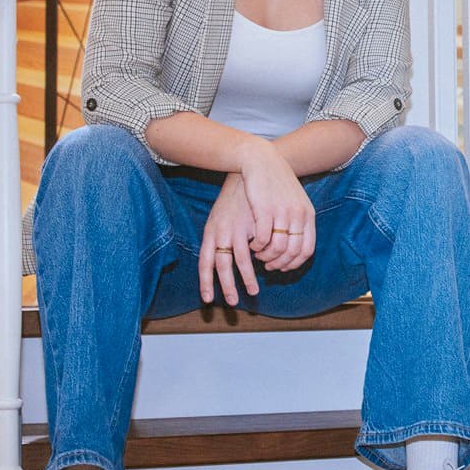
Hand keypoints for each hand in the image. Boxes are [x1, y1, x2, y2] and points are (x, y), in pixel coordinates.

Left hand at [199, 175, 258, 304]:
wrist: (251, 167)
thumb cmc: (238, 195)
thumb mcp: (224, 216)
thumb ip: (224, 237)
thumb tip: (224, 258)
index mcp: (211, 230)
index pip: (203, 260)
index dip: (204, 281)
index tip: (206, 299)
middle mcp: (221, 230)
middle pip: (218, 264)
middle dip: (224, 286)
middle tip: (230, 303)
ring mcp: (238, 226)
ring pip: (239, 259)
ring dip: (246, 278)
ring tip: (254, 291)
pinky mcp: (254, 223)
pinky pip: (256, 247)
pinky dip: (260, 259)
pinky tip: (266, 265)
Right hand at [237, 138, 316, 271]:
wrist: (261, 160)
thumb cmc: (275, 183)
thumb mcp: (294, 202)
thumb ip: (297, 222)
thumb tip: (293, 248)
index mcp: (307, 214)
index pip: (307, 250)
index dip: (294, 263)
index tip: (282, 267)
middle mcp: (298, 215)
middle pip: (293, 252)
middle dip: (279, 263)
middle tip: (267, 265)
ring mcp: (282, 212)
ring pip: (278, 248)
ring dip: (266, 256)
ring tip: (258, 255)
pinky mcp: (264, 210)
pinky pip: (263, 238)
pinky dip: (257, 247)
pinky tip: (252, 245)